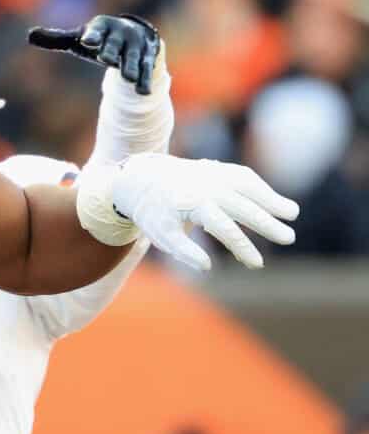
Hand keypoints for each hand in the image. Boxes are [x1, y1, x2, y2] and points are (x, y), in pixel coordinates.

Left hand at [28, 14, 160, 94]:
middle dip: (110, 50)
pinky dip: (145, 80)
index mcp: (101, 26)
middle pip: (114, 44)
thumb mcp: (78, 40)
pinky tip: (142, 92)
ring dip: (129, 67)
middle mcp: (121, 33)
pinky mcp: (148, 57)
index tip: (86, 41)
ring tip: (127, 78)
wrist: (134, 34)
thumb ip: (56, 39)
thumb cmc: (100, 39)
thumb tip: (29, 34)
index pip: (95, 31)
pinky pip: (147, 69)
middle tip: (105, 58)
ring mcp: (136, 45)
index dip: (91, 35)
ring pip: (132, 57)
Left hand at [112, 154, 299, 269]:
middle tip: (289, 238)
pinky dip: (260, 187)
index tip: (257, 264)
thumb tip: (208, 266)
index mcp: (192, 204)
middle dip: (267, 223)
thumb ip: (184, 251)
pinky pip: (242, 175)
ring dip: (271, 198)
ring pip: (248, 185)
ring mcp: (212, 174)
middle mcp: (206, 186)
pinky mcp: (215, 167)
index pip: (225, 229)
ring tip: (292, 214)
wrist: (141, 178)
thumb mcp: (161, 235)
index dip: (243, 248)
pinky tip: (274, 200)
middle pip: (243, 206)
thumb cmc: (154, 212)